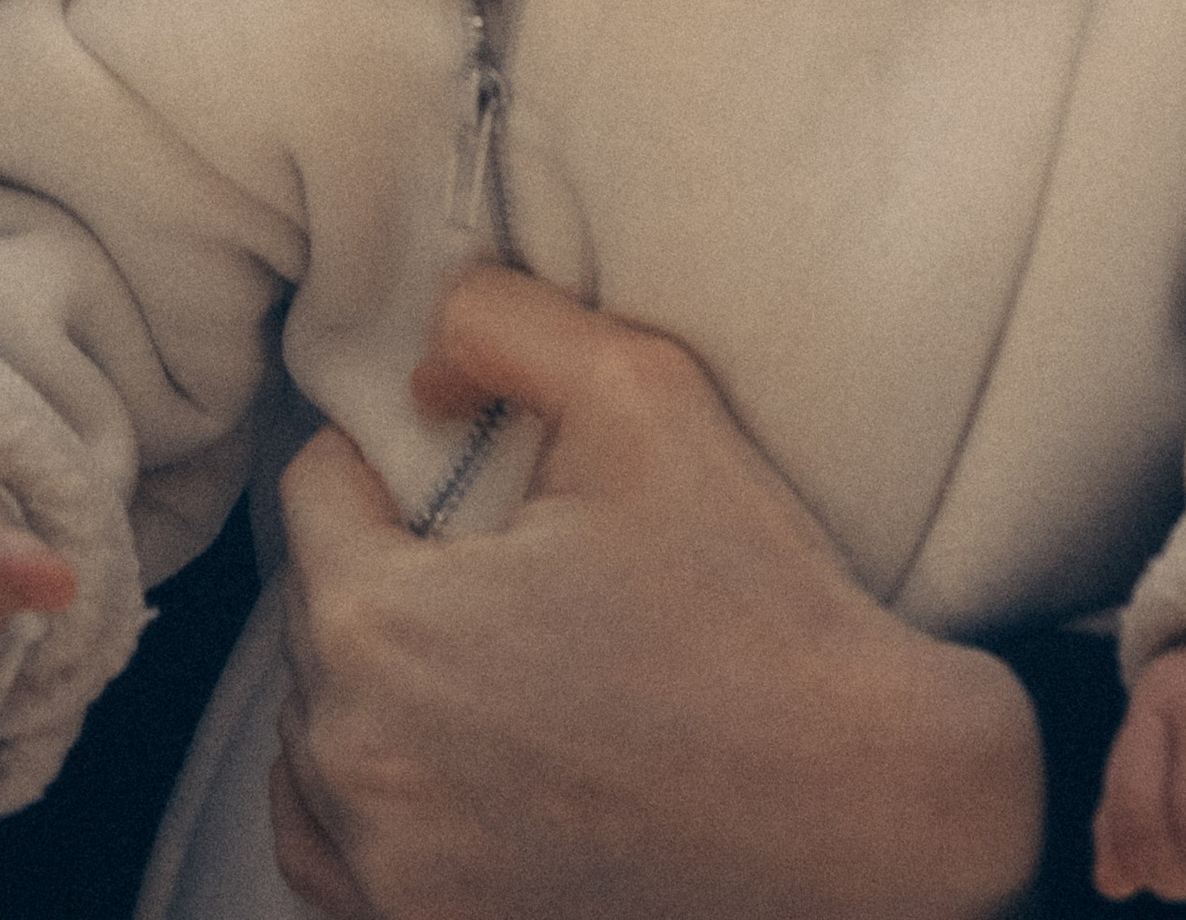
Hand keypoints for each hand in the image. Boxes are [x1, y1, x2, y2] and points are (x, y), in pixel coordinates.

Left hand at [267, 265, 1044, 919]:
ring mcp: (386, 883)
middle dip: (399, 581)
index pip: (314, 494)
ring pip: (319, 740)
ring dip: (380, 698)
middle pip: (315, 618)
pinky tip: (484, 772)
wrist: (871, 818)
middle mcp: (354, 772)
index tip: (484, 492)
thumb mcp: (641, 393)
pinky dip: (389, 807)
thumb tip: (425, 369)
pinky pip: (341, 855)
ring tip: (505, 676)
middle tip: (519, 583)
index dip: (398, 468)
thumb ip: (499, 322)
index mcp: (376, 630)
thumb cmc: (759, 610)